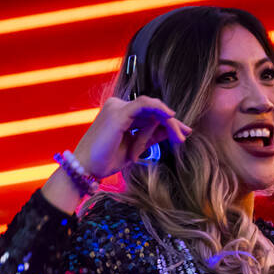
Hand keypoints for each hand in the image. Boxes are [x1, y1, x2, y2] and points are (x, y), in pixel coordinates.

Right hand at [73, 96, 191, 178]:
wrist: (87, 169)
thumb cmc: (107, 160)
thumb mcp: (136, 147)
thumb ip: (152, 136)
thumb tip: (172, 130)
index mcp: (120, 113)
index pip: (149, 113)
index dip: (167, 122)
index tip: (183, 133)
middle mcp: (117, 106)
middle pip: (152, 110)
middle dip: (171, 122)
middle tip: (187, 134)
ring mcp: (117, 107)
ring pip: (151, 108)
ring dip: (168, 122)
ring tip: (180, 136)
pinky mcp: (118, 113)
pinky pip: (144, 104)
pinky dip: (159, 109)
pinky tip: (171, 116)